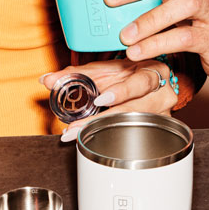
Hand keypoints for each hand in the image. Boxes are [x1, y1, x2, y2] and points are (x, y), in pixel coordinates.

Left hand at [41, 58, 178, 141]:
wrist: (142, 80)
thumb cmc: (124, 73)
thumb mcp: (102, 70)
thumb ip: (73, 74)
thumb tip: (46, 79)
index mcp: (153, 71)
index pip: (141, 83)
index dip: (122, 92)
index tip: (100, 99)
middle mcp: (162, 94)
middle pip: (134, 110)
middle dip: (102, 120)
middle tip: (76, 127)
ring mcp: (161, 114)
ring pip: (133, 126)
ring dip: (102, 130)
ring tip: (76, 133)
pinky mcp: (156, 128)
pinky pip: (134, 135)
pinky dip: (111, 137)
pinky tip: (92, 140)